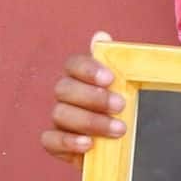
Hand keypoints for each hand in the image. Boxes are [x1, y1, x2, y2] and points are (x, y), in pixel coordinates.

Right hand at [40, 32, 126, 165]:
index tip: (110, 78)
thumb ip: (119, 61)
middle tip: (121, 105)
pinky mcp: (58, 143)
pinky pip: (49, 140)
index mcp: (82, 76)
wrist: (130, 142)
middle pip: (64, 89)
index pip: (73, 64)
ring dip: (89, 121)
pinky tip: (89, 144)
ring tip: (119, 129)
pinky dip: (68, 142)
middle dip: (93, 97)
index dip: (87, 69)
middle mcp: (67, 95)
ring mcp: (61, 118)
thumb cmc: (129, 108)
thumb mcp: (131, 85)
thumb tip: (100, 36)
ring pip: (60, 114)